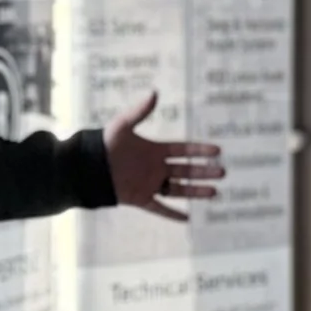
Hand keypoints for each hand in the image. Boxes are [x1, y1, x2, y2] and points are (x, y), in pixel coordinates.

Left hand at [104, 91, 224, 223]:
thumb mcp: (123, 126)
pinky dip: (172, 214)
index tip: (217, 150)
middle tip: (223, 173)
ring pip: (178, 190)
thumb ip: (140, 111)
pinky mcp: (141, 199)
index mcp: (154, 150)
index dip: (199, 150)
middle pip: (186, 171)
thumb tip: (154, 92)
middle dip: (204, 172)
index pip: (183, 150)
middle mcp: (155, 168)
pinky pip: (160, 208)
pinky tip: (188, 219)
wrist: (87, 168)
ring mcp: (150, 184)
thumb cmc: (104, 144)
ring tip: (215, 192)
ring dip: (196, 192)